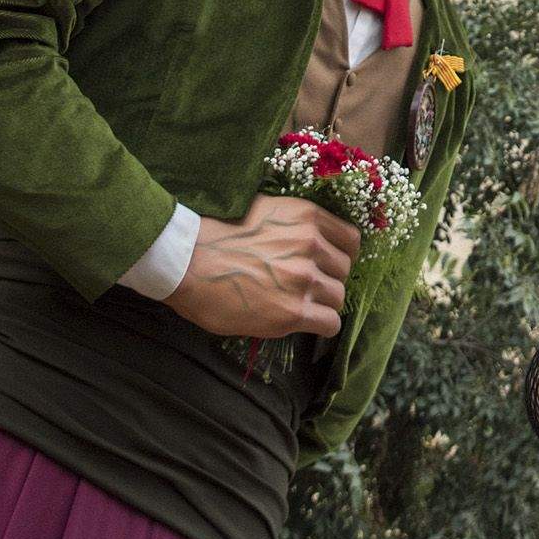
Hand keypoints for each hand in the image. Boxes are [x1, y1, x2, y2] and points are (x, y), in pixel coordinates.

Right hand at [164, 194, 360, 340]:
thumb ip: (295, 226)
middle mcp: (312, 244)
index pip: (351, 239)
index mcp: (307, 216)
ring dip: (322, 303)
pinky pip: (330, 323)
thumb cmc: (216, 235)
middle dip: (328, 279)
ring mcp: (305, 278)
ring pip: (338, 297)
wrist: (187, 260)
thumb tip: (313, 240)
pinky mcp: (293, 311)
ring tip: (299, 305)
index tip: (327, 264)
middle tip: (305, 287)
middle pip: (344, 270)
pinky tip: (304, 323)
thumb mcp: (265, 212)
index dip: (340, 254)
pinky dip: (322, 326)